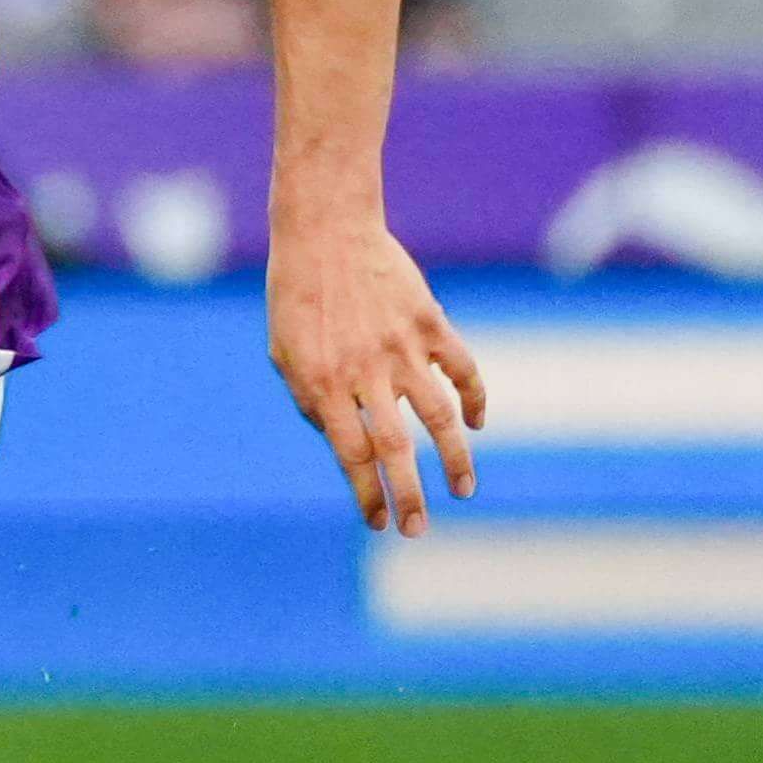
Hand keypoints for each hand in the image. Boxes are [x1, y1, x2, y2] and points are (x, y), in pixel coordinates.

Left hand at [267, 211, 483, 536]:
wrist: (325, 232)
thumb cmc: (297, 298)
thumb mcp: (285, 354)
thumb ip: (312, 402)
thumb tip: (344, 444)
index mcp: (322, 383)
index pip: (351, 455)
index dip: (366, 494)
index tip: (377, 523)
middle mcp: (365, 372)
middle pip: (395, 449)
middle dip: (408, 497)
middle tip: (418, 531)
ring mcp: (401, 348)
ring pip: (440, 417)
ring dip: (456, 459)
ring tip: (464, 489)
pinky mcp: (429, 323)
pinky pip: (463, 370)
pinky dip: (476, 399)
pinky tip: (477, 424)